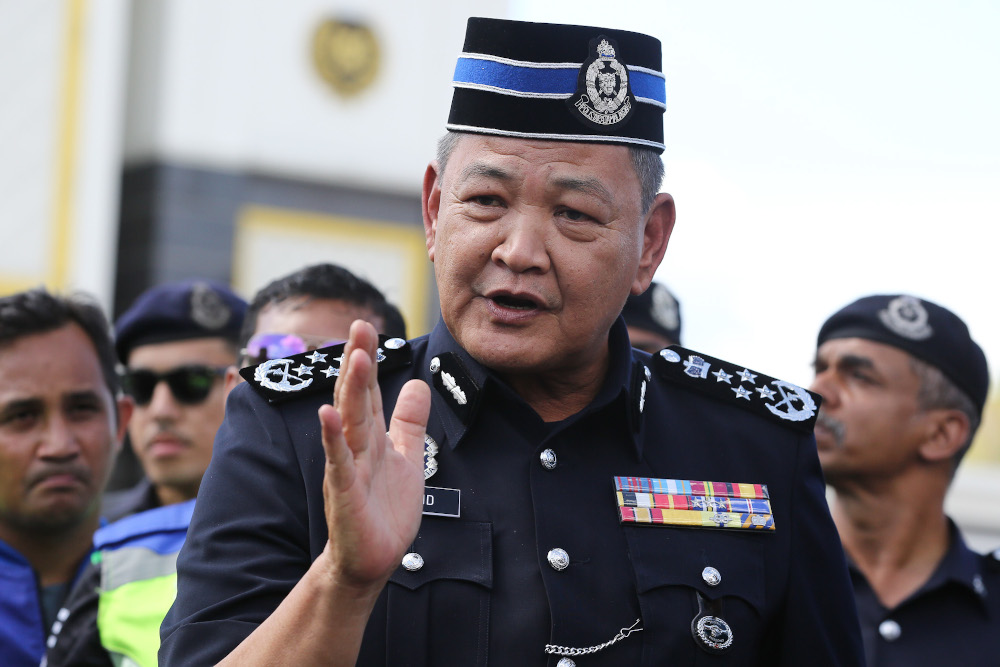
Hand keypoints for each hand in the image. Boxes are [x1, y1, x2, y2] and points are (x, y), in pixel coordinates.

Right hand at [318, 320, 430, 594]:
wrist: (373, 560)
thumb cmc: (385, 509)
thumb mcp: (406, 457)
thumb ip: (409, 421)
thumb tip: (416, 382)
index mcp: (371, 436)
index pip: (368, 390)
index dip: (368, 358)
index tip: (367, 325)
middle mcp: (356, 446)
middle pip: (356, 397)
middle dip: (358, 361)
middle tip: (359, 325)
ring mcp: (348, 468)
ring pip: (350, 422)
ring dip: (352, 389)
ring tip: (356, 357)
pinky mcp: (345, 494)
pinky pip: (338, 462)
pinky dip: (333, 438)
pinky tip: (329, 414)